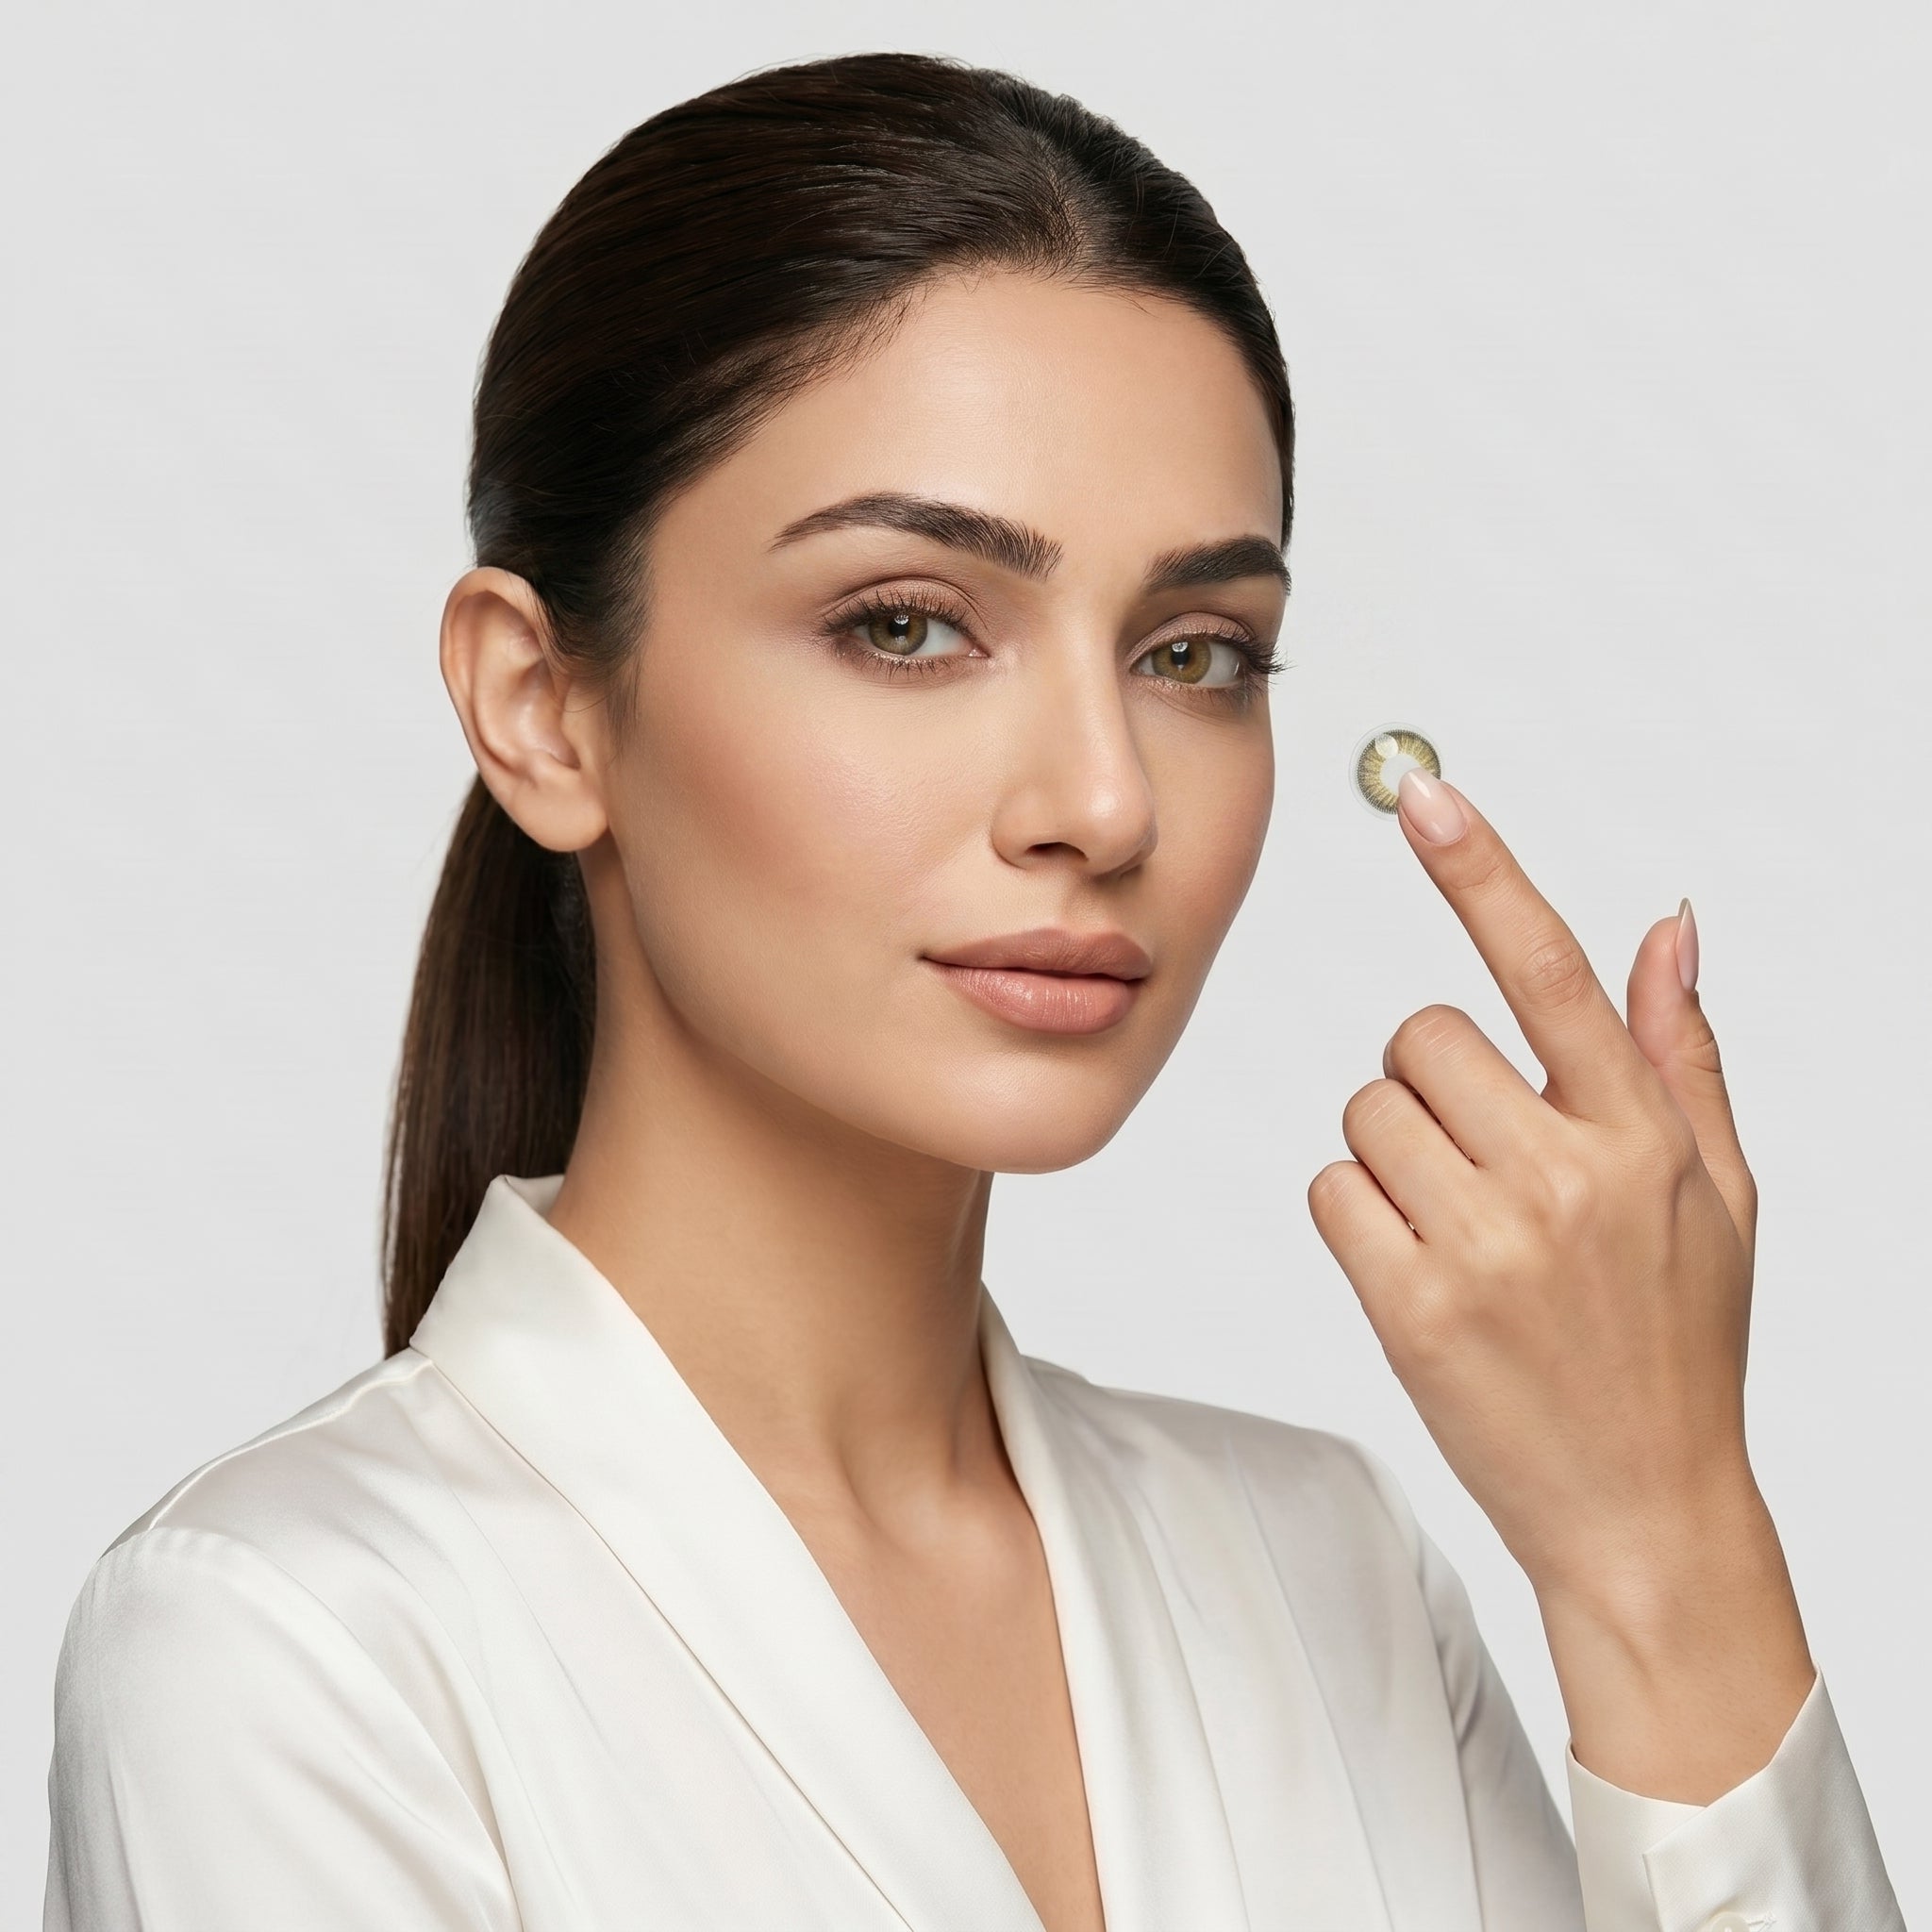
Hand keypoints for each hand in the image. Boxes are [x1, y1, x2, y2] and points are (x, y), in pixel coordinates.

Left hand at [1306, 768, 1813, 1802]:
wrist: (1645, 1512)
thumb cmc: (1677, 1344)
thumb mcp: (1718, 1194)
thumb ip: (1682, 1051)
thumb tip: (1669, 921)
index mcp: (1642, 1135)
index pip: (1547, 970)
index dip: (1482, 872)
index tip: (1423, 795)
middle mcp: (1565, 1176)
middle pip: (1417, 1036)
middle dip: (1430, 1082)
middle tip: (1476, 1159)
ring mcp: (1486, 1242)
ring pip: (1365, 1109)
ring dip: (1392, 1151)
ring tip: (1457, 1225)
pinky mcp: (1412, 1303)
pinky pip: (1332, 1190)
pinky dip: (1359, 1217)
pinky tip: (1419, 1269)